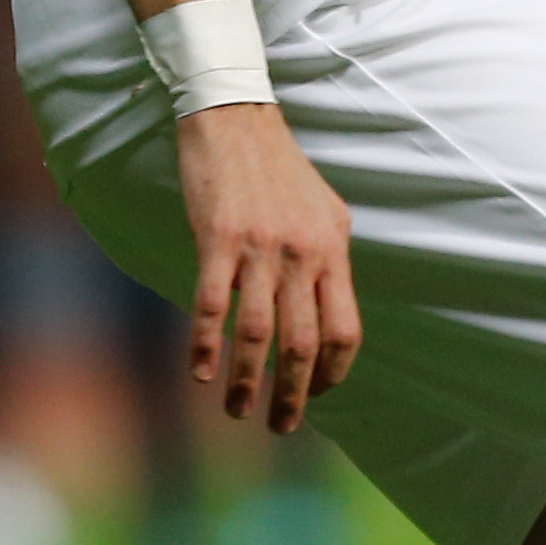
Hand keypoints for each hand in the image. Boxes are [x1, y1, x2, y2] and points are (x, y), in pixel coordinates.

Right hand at [173, 103, 360, 431]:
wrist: (235, 117)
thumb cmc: (278, 168)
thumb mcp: (323, 210)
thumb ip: (328, 258)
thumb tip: (331, 307)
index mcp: (332, 249)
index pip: (345, 329)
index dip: (332, 373)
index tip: (315, 395)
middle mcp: (303, 253)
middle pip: (304, 343)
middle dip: (293, 396)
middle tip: (280, 427)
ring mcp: (260, 247)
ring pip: (259, 333)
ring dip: (248, 382)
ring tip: (237, 411)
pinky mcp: (218, 238)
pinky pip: (212, 304)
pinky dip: (205, 344)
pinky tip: (200, 370)